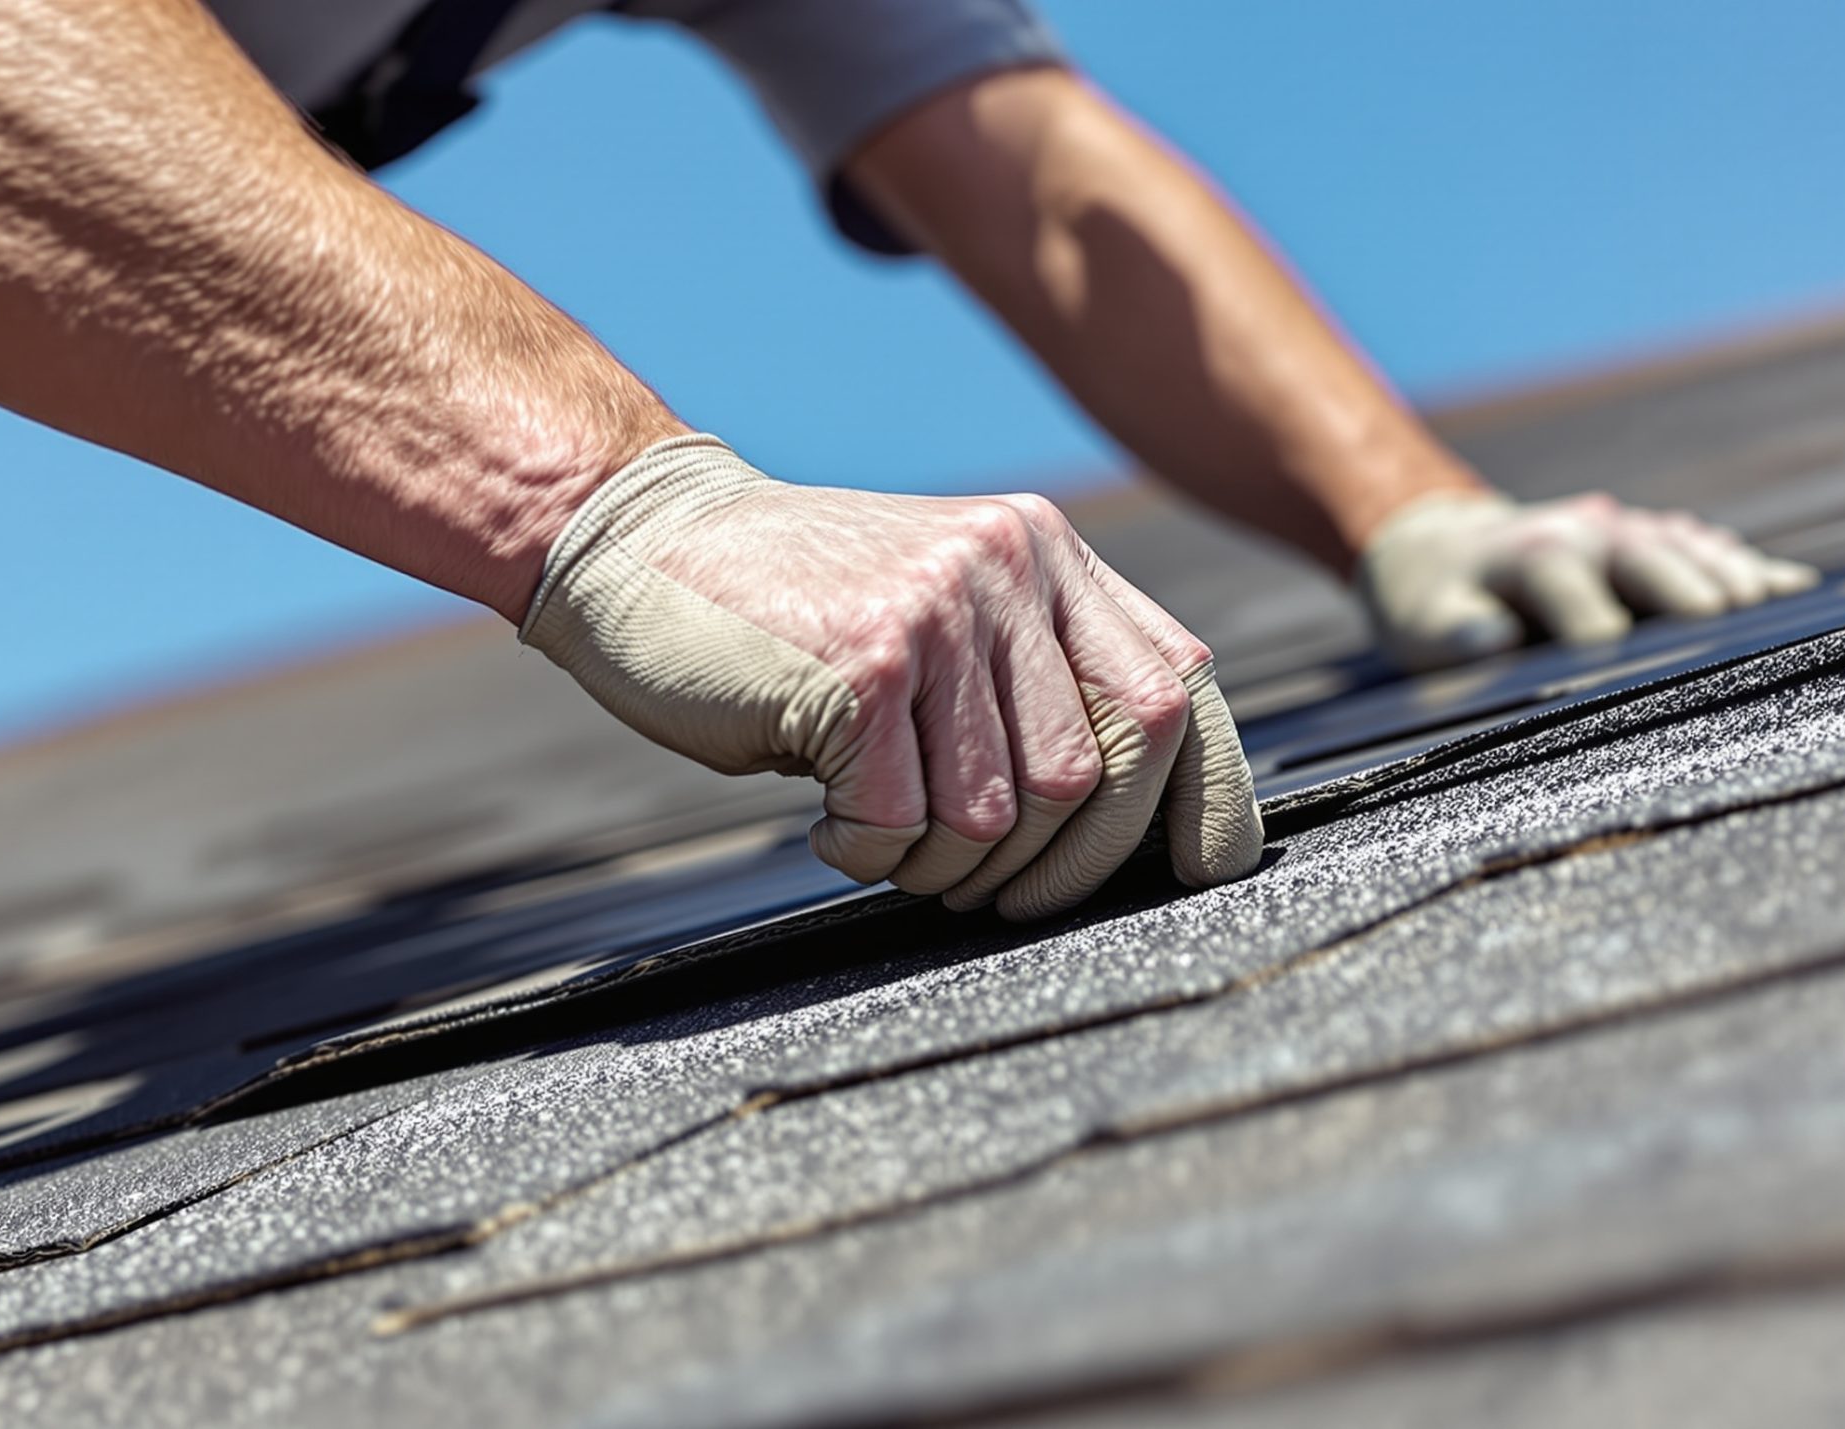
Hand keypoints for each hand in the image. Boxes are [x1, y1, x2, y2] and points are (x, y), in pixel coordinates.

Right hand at [522, 435, 1263, 918]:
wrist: (639, 543)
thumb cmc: (795, 611)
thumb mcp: (947, 609)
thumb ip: (1038, 671)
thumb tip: (1140, 811)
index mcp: (1049, 556)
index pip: (1181, 691)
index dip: (1205, 802)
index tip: (1198, 877)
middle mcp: (1012, 566)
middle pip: (1097, 773)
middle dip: (1051, 866)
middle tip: (978, 884)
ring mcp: (938, 610)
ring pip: (1002, 813)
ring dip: (941, 862)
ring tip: (881, 829)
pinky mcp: (863, 666)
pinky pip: (904, 823)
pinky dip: (865, 851)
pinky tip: (826, 818)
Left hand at [1354, 491, 1818, 671]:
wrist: (1440, 548)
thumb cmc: (1432, 603)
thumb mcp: (1421, 622)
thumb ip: (1452, 632)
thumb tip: (1488, 638)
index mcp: (1528, 555)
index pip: (1564, 584)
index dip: (1589, 622)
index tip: (1613, 663)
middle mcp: (1586, 534)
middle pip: (1644, 556)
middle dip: (1681, 588)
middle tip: (1726, 627)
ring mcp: (1627, 533)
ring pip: (1686, 548)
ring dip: (1730, 574)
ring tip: (1777, 607)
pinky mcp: (1655, 543)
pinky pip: (1709, 550)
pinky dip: (1748, 567)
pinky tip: (1794, 588)